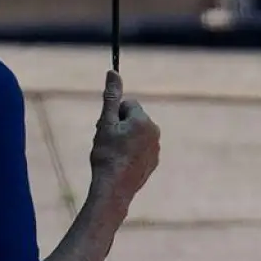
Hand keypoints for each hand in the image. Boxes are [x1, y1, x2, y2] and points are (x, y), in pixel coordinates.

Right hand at [88, 70, 160, 219]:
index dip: (113, 116)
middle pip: (132, 118)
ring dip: (124, 140)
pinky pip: (140, 149)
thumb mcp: (104, 123)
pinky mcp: (153, 162)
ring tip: (114, 156)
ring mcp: (156, 148)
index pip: (127, 104)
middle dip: (119, 126)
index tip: (107, 131)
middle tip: (108, 144)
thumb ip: (111, 97)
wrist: (114, 189)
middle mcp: (154, 132)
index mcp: (143, 120)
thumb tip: (113, 71)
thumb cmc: (107, 155)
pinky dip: (130, 153)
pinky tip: (121, 164)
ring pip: (135, 134)